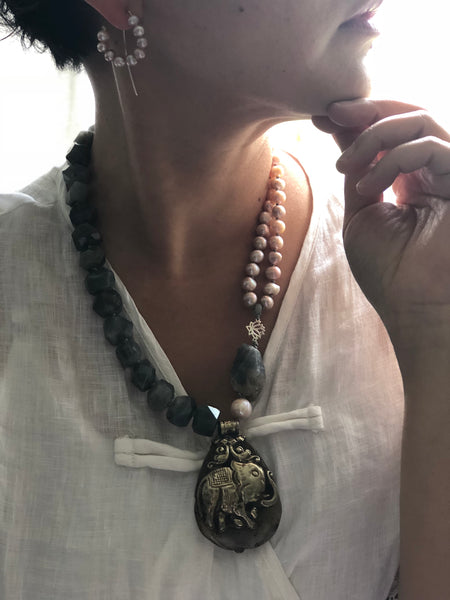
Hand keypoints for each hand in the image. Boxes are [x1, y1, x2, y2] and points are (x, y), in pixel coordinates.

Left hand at [312, 99, 449, 332]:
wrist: (412, 306)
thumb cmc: (387, 270)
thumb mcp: (361, 213)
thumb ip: (359, 171)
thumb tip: (343, 131)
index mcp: (411, 180)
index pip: (390, 133)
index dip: (359, 119)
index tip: (323, 115)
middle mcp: (434, 172)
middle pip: (410, 115)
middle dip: (368, 108)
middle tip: (334, 111)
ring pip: (422, 121)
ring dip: (375, 133)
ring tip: (344, 165)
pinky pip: (431, 147)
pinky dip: (393, 158)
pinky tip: (367, 186)